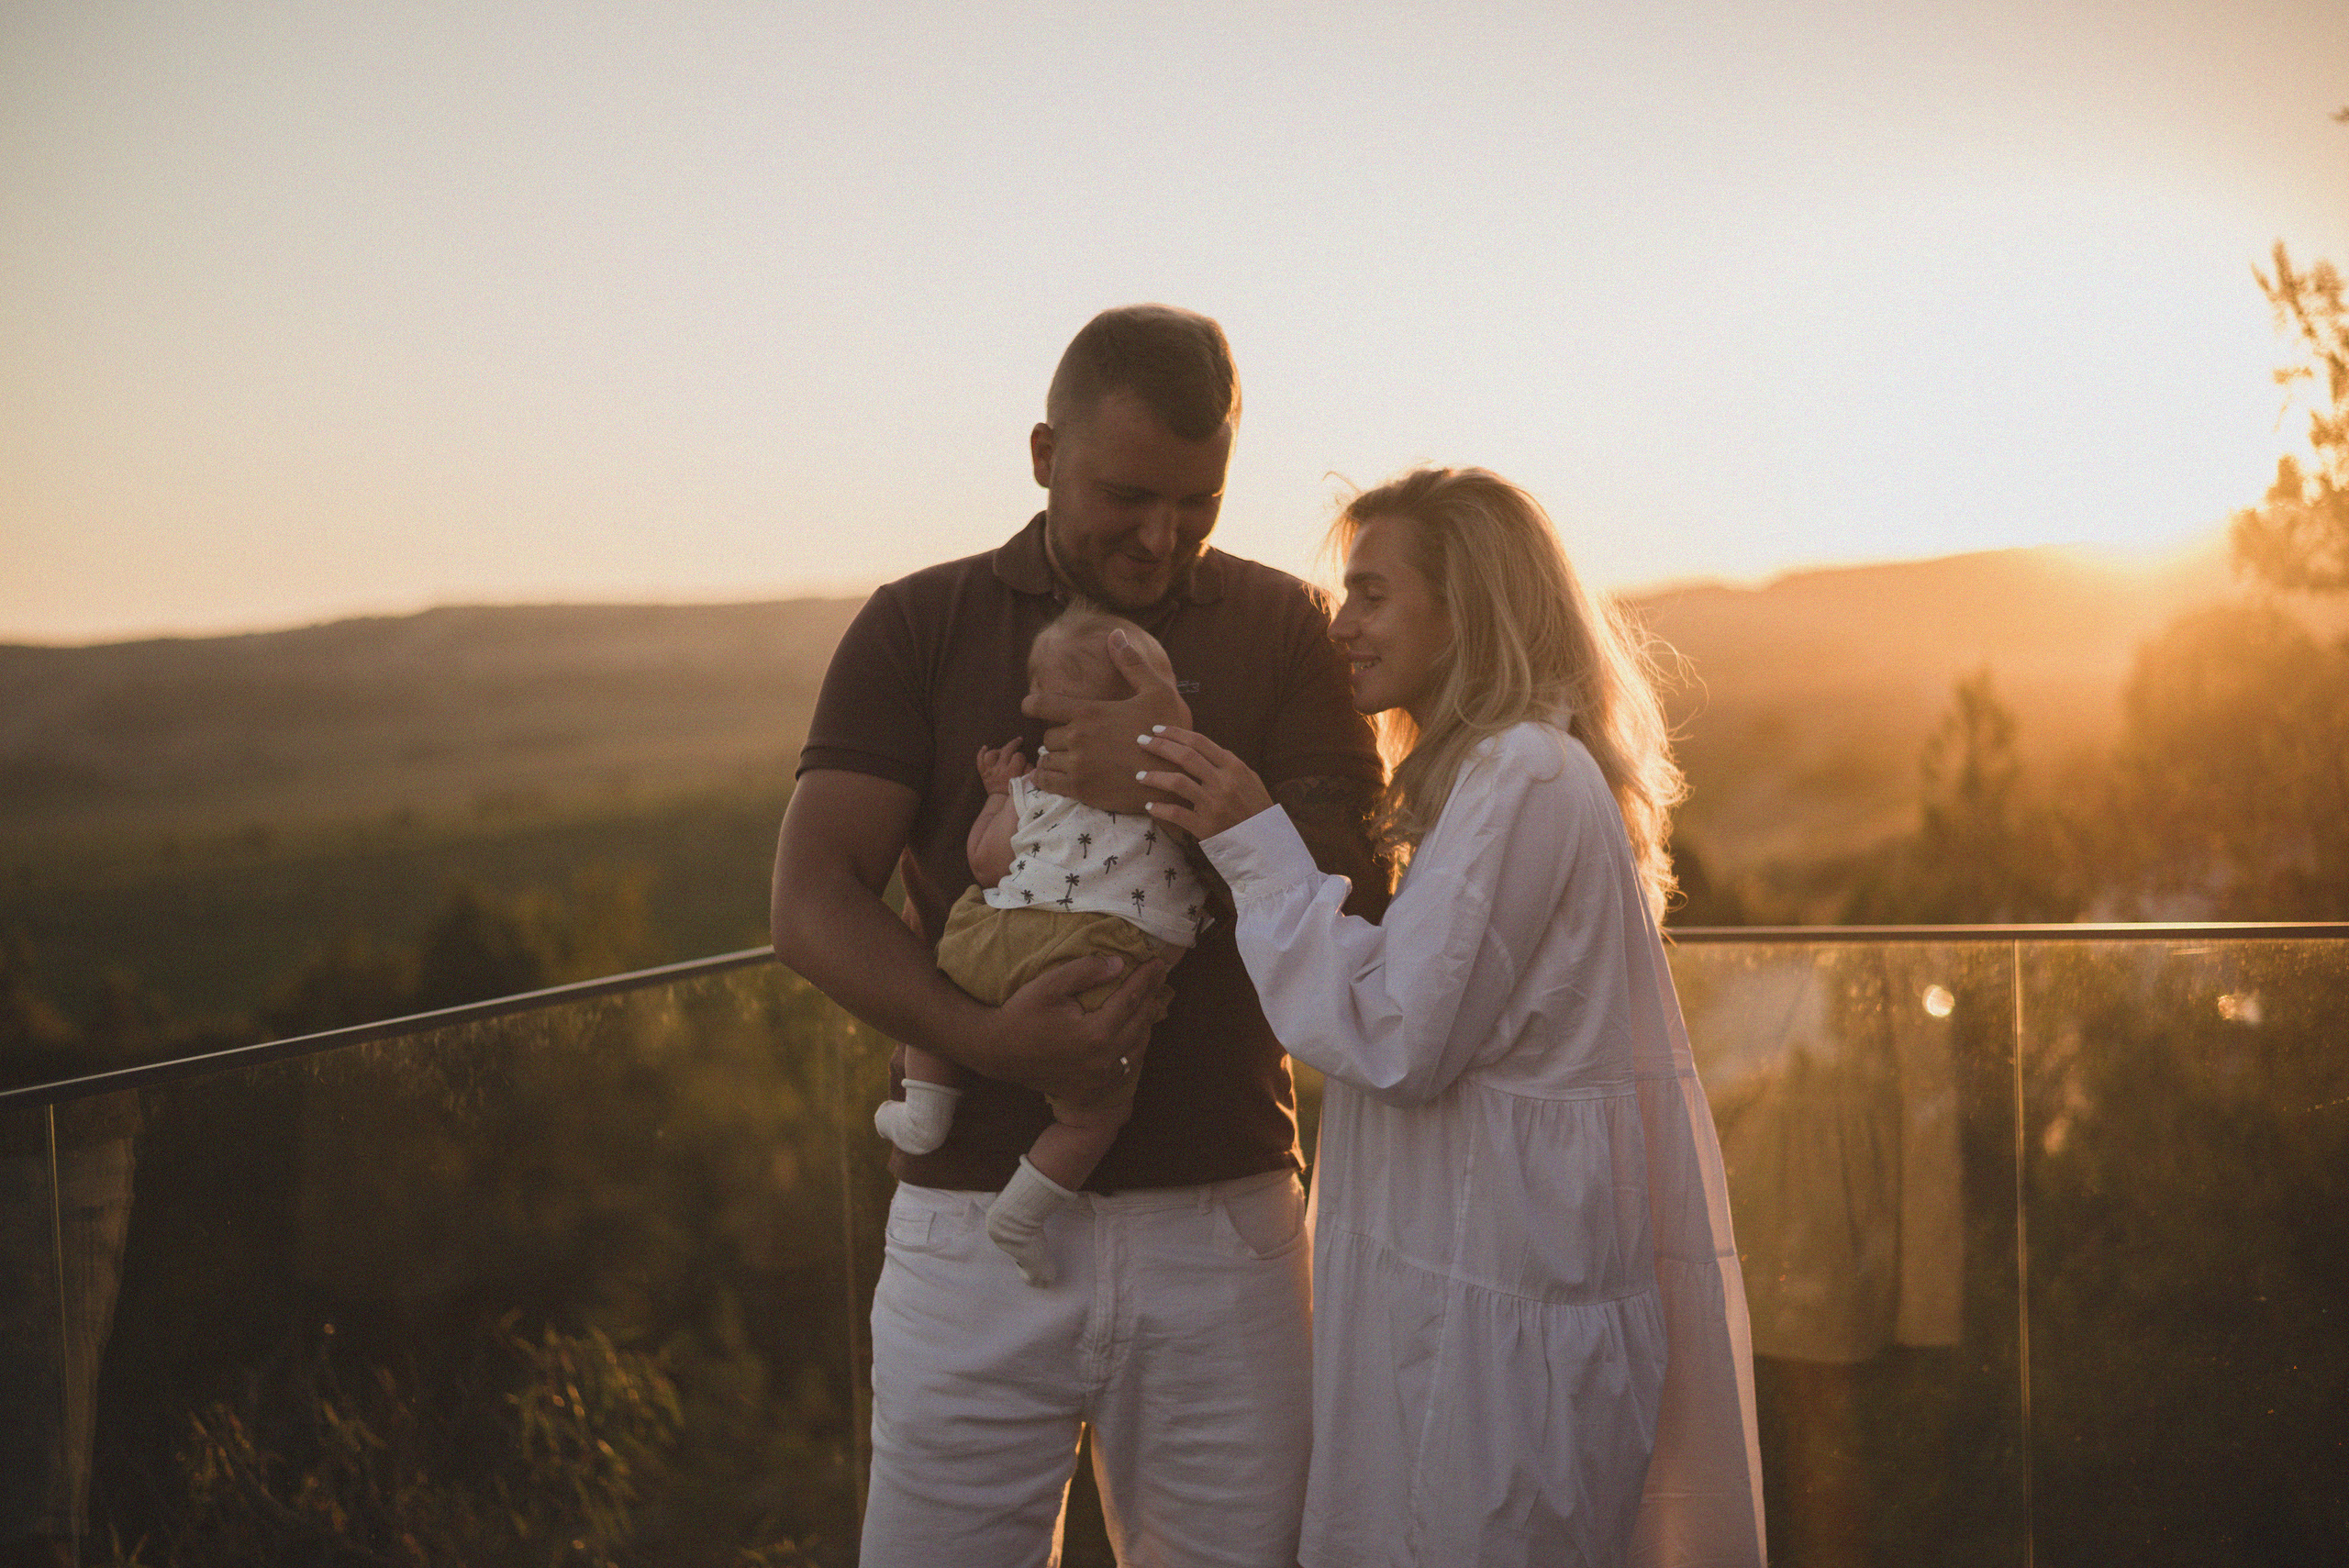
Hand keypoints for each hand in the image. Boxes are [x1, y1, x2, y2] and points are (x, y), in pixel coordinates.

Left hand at [975, 738, 1029, 794]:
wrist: (1001, 803)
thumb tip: (1029, 762)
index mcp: (1012, 772)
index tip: (1023, 761)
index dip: (1022, 757)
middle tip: (1019, 740)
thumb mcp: (1025, 783)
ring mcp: (989, 771)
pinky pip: (979, 761)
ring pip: (991, 754)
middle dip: (1014, 744)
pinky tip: (985, 747)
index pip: (1019, 756)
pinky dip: (981, 753)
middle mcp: (999, 769)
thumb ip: (1029, 771)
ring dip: (998, 751)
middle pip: (1007, 750)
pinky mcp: (983, 773)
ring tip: (1002, 751)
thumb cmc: (1015, 792)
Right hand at [979, 950, 1167, 1101]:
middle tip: (1160, 977)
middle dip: (1152, 997)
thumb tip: (1119, 964)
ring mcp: (1099, 1080)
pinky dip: (1133, 1049)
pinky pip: (1124, 1069)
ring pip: (1137, 1049)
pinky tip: (1133, 1034)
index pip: (1131, 1000)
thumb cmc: (1022, 1014)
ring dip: (1147, 1023)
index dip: (1146, 979)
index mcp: (1095, 1033)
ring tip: (1151, 1001)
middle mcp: (1103, 1060)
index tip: (1157, 962)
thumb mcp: (1050, 984)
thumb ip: (1086, 972)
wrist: (996, 1052)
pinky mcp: (1091, 1090)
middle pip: (1140, 1024)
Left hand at [1023, 630, 1191, 813]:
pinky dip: (1046, 779)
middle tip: (1071, 741)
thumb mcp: (1157, 691)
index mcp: (1090, 712)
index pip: (1043, 705)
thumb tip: (1116, 634)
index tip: (1027, 706)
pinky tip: (1053, 777)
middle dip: (1056, 738)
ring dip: (1052, 759)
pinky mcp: (1081, 790)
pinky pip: (1048, 783)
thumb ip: (1132, 664)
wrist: (1176, 778)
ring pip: (1046, 761)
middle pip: (1047, 737)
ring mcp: (1078, 766)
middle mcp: (1078, 738)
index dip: (1030, 704)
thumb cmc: (1168, 733)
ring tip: (1065, 759)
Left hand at [1136, 725, 1274, 840]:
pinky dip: (1159, 809)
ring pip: (1176, 782)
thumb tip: (1203, 749)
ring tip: (1139, 775)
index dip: (1175, 733)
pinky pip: (1175, 813)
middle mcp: (1223, 782)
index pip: (1199, 742)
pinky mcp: (1205, 826)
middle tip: (1141, 741)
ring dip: (1154, 776)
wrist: (1266, 844)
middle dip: (1159, 746)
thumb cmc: (1257, 809)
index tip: (1157, 729)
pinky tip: (1149, 806)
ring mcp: (1214, 804)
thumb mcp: (1250, 780)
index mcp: (1233, 767)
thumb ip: (1228, 764)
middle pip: (1185, 756)